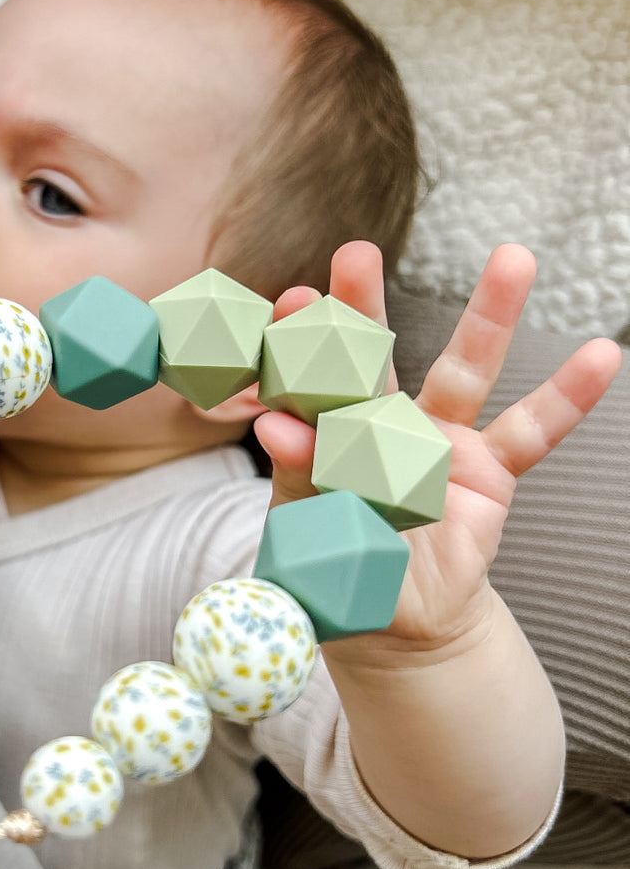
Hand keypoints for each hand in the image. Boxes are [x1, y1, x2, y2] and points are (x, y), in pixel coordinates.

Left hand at [255, 241, 621, 855]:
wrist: (393, 614)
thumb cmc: (338, 564)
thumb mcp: (308, 524)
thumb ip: (296, 473)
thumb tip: (272, 425)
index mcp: (329, 432)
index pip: (307, 381)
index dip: (298, 345)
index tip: (289, 304)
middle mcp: (385, 423)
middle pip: (373, 358)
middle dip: (363, 307)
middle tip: (357, 254)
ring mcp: (440, 443)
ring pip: (464, 374)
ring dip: (489, 318)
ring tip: (514, 258)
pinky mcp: (488, 474)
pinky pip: (530, 435)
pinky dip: (564, 400)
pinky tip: (601, 356)